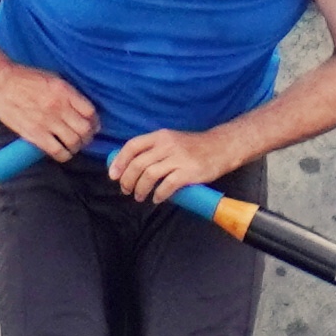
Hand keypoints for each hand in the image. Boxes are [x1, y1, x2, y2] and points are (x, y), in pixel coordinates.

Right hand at [0, 58, 100, 160]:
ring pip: (74, 142)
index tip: (92, 126)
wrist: (0, 83)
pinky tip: (62, 152)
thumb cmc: (25, 79)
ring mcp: (47, 122)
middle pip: (85, 129)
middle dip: (88, 136)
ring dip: (77, 146)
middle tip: (83, 138)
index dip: (94, 122)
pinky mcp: (35, 134)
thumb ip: (69, 93)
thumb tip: (82, 109)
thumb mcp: (53, 78)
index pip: (91, 112)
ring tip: (73, 145)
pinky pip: (57, 151)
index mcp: (65, 91)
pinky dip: (64, 155)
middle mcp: (58, 107)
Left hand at [106, 125, 231, 203]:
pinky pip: (167, 186)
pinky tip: (157, 199)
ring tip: (139, 197)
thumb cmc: (194, 147)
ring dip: (140, 189)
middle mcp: (167, 145)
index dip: (119, 161)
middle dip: (127, 180)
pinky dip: (159, 195)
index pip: (132, 146)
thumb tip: (132, 166)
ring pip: (149, 175)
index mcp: (160, 136)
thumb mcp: (172, 140)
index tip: (113, 175)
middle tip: (126, 190)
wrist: (221, 147)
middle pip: (138, 164)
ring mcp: (178, 158)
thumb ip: (154, 149)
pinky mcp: (188, 172)